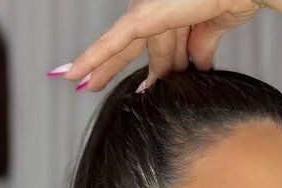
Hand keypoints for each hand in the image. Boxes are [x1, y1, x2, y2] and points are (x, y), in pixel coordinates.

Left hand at [54, 0, 266, 93]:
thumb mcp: (210, 31)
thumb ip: (198, 48)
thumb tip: (196, 70)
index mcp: (172, 8)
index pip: (150, 38)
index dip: (137, 57)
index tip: (130, 79)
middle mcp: (159, 6)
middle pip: (134, 44)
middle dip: (112, 66)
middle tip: (89, 86)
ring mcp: (150, 7)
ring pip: (139, 53)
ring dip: (141, 72)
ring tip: (102, 87)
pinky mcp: (145, 16)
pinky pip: (114, 42)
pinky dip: (93, 58)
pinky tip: (72, 74)